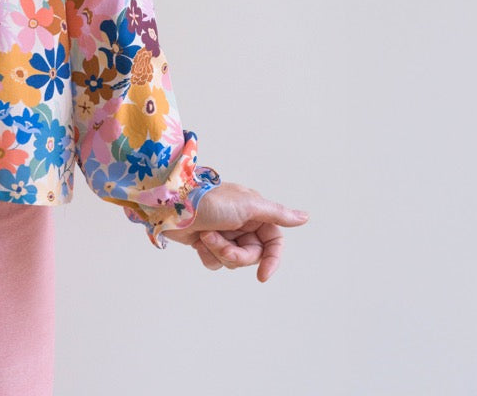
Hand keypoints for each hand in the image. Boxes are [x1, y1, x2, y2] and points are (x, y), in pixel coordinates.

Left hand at [163, 182, 308, 281]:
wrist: (171, 204)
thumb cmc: (209, 200)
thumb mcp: (247, 205)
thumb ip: (277, 214)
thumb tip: (305, 217)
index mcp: (254, 213)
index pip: (273, 243)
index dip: (272, 260)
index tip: (262, 275)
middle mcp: (241, 224)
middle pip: (252, 255)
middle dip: (235, 254)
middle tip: (219, 242)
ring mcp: (224, 233)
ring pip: (234, 260)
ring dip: (219, 252)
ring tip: (206, 237)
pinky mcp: (207, 242)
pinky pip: (216, 261)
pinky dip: (207, 255)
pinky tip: (198, 242)